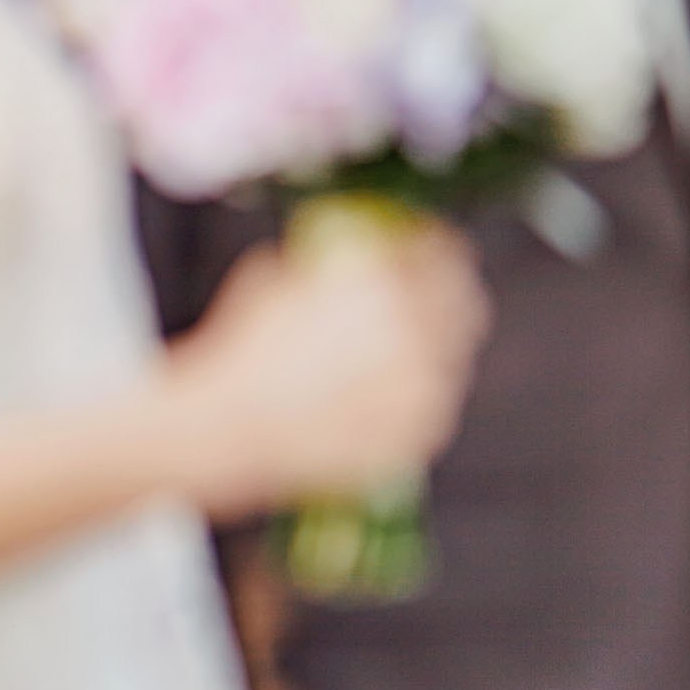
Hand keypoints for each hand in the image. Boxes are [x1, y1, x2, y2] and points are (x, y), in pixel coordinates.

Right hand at [159, 220, 488, 517]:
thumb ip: (320, 261)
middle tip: (426, 300)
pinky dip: (412, 402)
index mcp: (384, 288)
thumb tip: (332, 258)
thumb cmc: (240, 353)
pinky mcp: (411, 440)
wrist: (224, 426)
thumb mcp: (273, 274)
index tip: (427, 251)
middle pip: (464, 309)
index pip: (442, 257)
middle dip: (448, 299)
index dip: (436, 249)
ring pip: (450, 365)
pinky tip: (380, 400)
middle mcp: (414, 339)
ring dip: (430, 355)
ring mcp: (417, 395)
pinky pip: (430, 414)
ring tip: (391, 359)